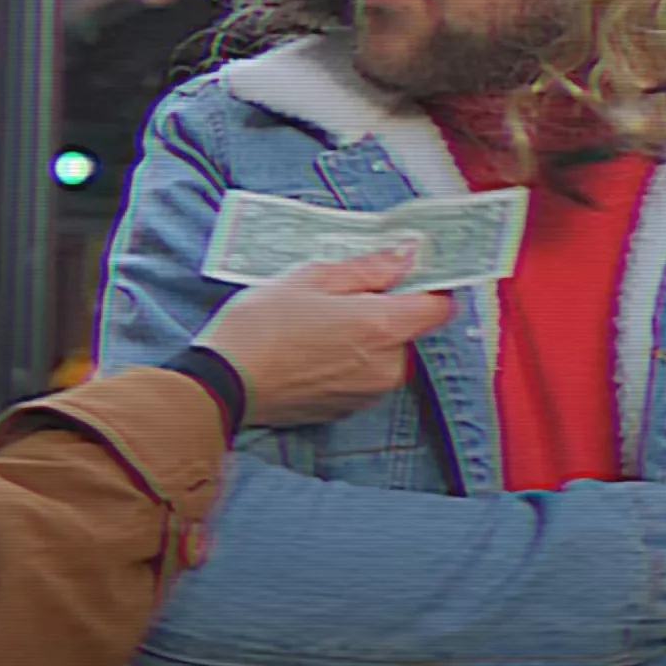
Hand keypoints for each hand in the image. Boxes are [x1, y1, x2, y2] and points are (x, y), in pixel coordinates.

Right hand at [195, 248, 453, 428]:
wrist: (225, 383)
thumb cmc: (261, 325)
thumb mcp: (310, 277)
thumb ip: (367, 268)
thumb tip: (405, 257)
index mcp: (382, 326)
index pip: (441, 306)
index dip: (430, 284)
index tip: (410, 271)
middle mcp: (387, 365)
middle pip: (410, 329)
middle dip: (385, 309)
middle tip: (340, 294)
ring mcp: (369, 392)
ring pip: (386, 353)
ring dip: (365, 336)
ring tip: (317, 323)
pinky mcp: (349, 408)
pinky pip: (365, 376)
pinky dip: (349, 360)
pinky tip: (311, 349)